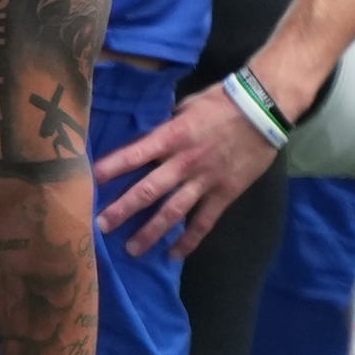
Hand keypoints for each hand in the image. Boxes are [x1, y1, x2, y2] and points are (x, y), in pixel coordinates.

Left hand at [91, 84, 277, 257]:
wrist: (264, 110)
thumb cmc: (223, 100)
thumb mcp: (187, 105)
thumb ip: (167, 125)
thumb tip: (148, 137)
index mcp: (172, 137)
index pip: (134, 155)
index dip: (111, 169)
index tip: (89, 181)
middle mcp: (183, 162)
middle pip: (147, 191)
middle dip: (122, 210)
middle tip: (101, 226)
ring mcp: (204, 181)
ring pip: (172, 213)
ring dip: (150, 232)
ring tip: (131, 249)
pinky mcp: (224, 194)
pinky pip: (203, 222)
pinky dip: (189, 240)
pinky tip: (174, 254)